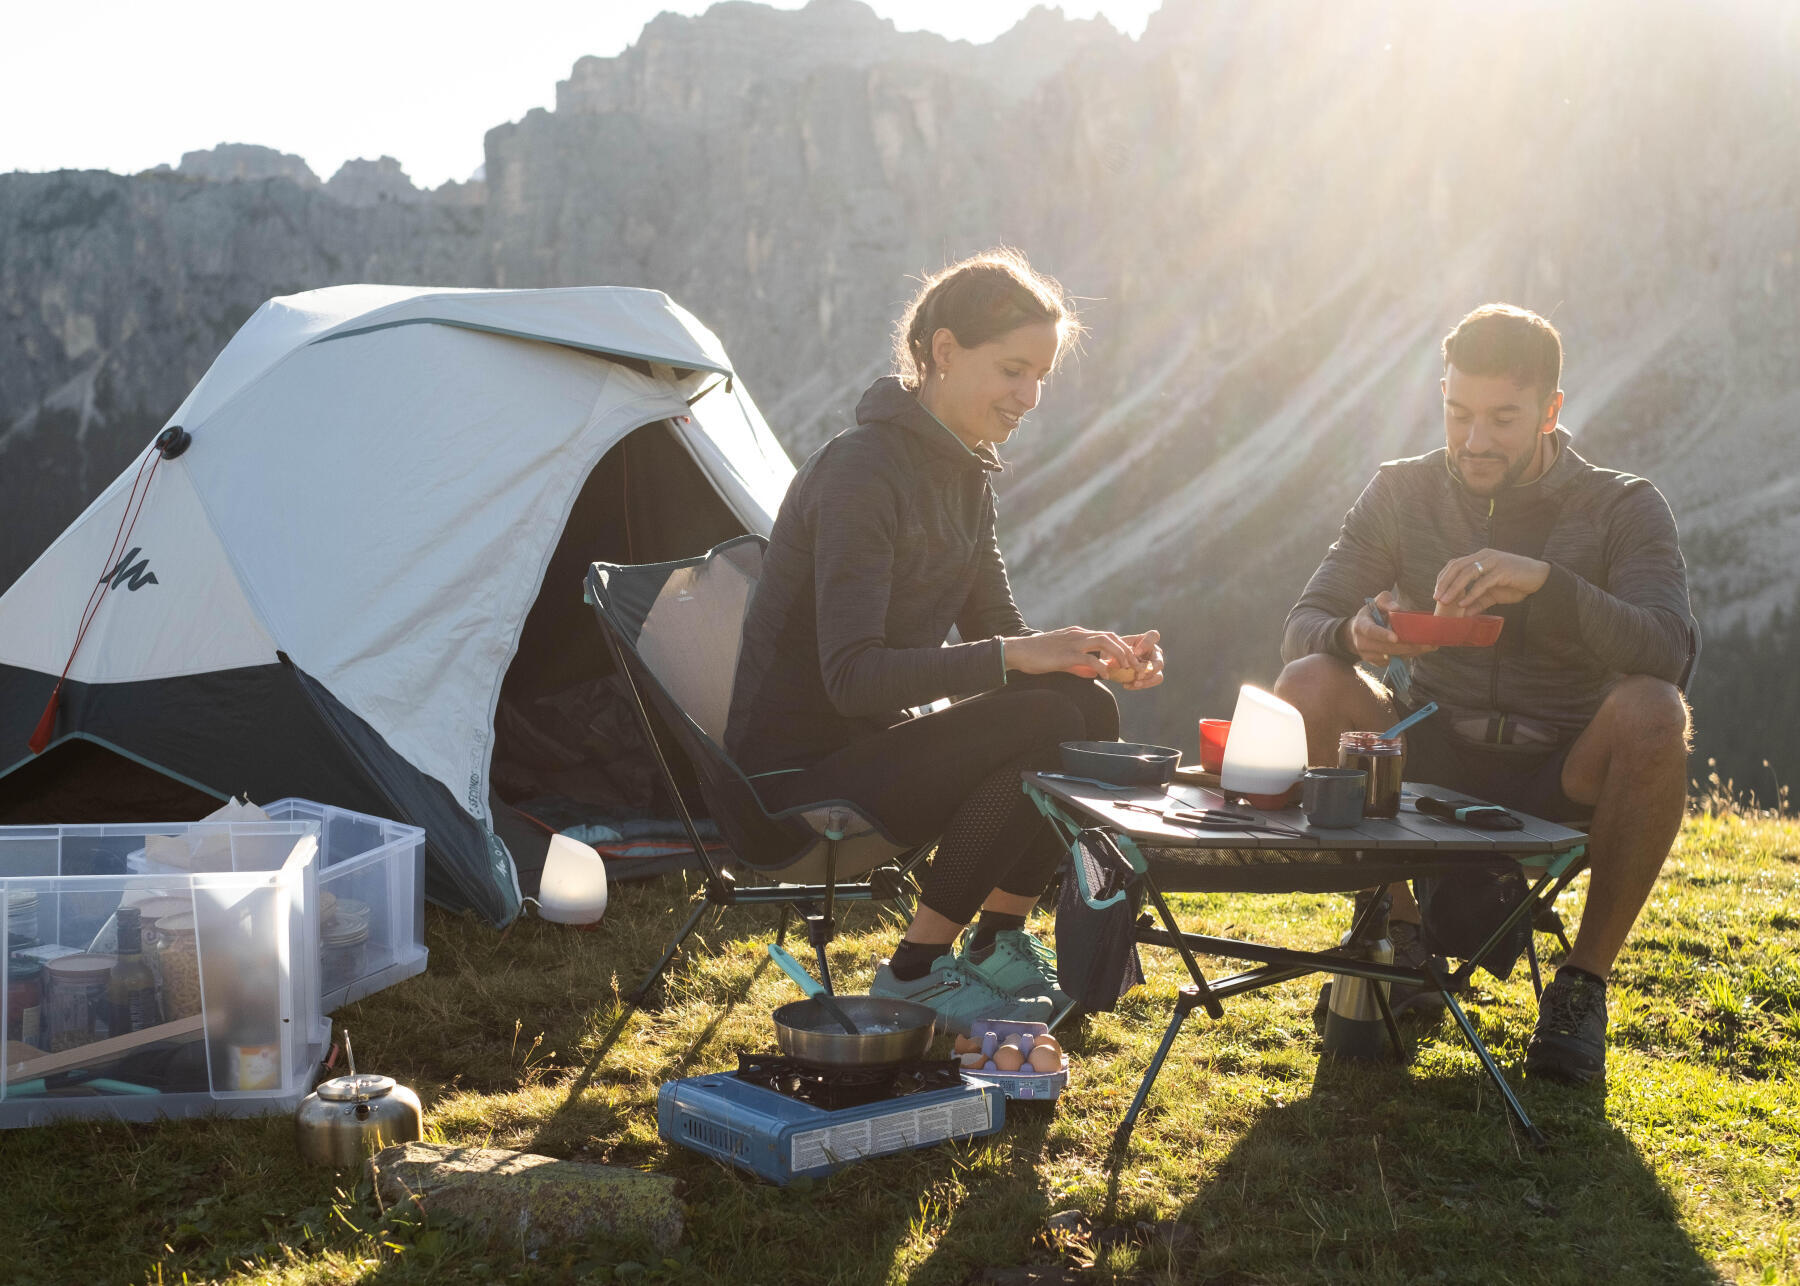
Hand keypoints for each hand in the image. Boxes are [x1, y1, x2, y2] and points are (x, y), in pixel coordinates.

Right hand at [1004, 626, 1136, 678]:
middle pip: (1110, 637)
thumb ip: (1078, 662)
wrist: (1018, 651)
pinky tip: (1105, 675)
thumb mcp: (1061, 655)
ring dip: (1119, 655)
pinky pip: (1090, 658)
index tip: (1129, 660)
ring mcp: (1073, 643)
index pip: (1106, 636)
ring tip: (1126, 668)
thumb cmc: (1037, 655)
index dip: (1121, 647)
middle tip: (1134, 665)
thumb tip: (1093, 671)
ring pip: (1104, 642)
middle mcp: (1078, 635)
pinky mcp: (1067, 654)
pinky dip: (1101, 666)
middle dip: (1126, 650)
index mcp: (1078, 634)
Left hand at [1115, 630, 1164, 689]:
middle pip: (1159, 663)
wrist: (1111, 660)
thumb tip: (1131, 659)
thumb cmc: (1115, 649)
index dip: (1146, 644)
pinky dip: (1139, 685)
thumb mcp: (1116, 646)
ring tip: (1134, 683)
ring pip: (1158, 676)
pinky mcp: (1151, 677)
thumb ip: (1122, 649)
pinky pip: (1149, 683)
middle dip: (1147, 670)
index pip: (1154, 636)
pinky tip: (1126, 685)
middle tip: (1137, 674)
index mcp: (1147, 640)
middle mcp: (1155, 653)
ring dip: (1147, 681)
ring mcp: (1154, 666)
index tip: (1135, 652)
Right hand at [1341, 590, 1436, 667]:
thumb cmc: (1370, 614)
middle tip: (1426, 644)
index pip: (1371, 631)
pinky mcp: (1375, 663)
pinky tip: (1419, 649)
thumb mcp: (1376, 603)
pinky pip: (1393, 662)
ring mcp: (1368, 655)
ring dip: (1411, 652)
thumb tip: (1397, 608)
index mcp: (1361, 626)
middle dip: (1406, 646)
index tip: (1396, 637)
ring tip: (1429, 646)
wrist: (1355, 633)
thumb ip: (1386, 601)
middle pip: (1385, 648)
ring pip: (1392, 656)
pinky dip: (1407, 656)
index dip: (1383, 635)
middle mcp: (1362, 643)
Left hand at [1435, 549, 1548, 613]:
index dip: (1443, 577)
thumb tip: (1464, 614)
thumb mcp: (1492, 594)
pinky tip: (1463, 604)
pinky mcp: (1503, 570)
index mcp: (1480, 557)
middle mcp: (1485, 556)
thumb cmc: (1516, 584)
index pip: (1455, 564)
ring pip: (1467, 573)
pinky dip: (1471, 594)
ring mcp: (1494, 561)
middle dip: (1444, 582)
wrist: (1540, 579)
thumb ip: (1478, 601)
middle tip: (1436, 597)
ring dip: (1454, 588)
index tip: (1436, 592)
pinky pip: (1483, 582)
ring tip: (1445, 601)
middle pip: (1457, 566)